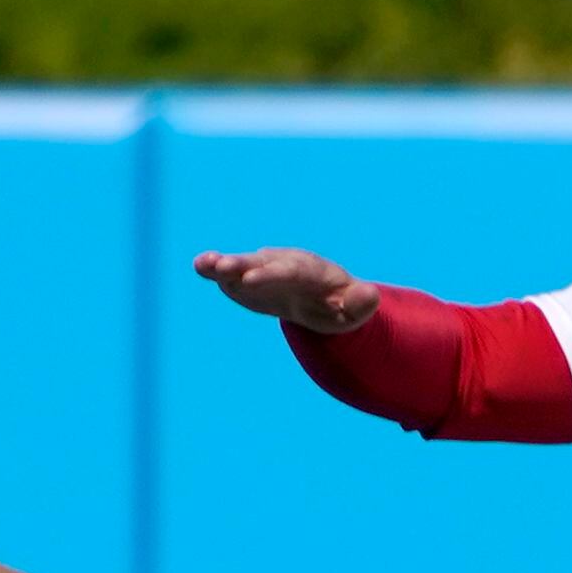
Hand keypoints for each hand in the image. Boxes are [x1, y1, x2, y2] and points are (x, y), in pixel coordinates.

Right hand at [191, 247, 378, 336]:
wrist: (323, 299)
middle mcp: (284, 264)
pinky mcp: (251, 281)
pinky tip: (203, 269)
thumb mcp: (354, 310)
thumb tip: (370, 297)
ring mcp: (265, 270)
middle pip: (261, 262)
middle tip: (219, 266)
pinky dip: (220, 274)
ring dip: (222, 264)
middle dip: (240, 264)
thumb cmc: (340, 306)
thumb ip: (361, 304)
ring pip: (243, 265)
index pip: (289, 271)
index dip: (269, 275)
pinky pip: (236, 277)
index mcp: (309, 270)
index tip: (250, 280)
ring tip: (201, 263)